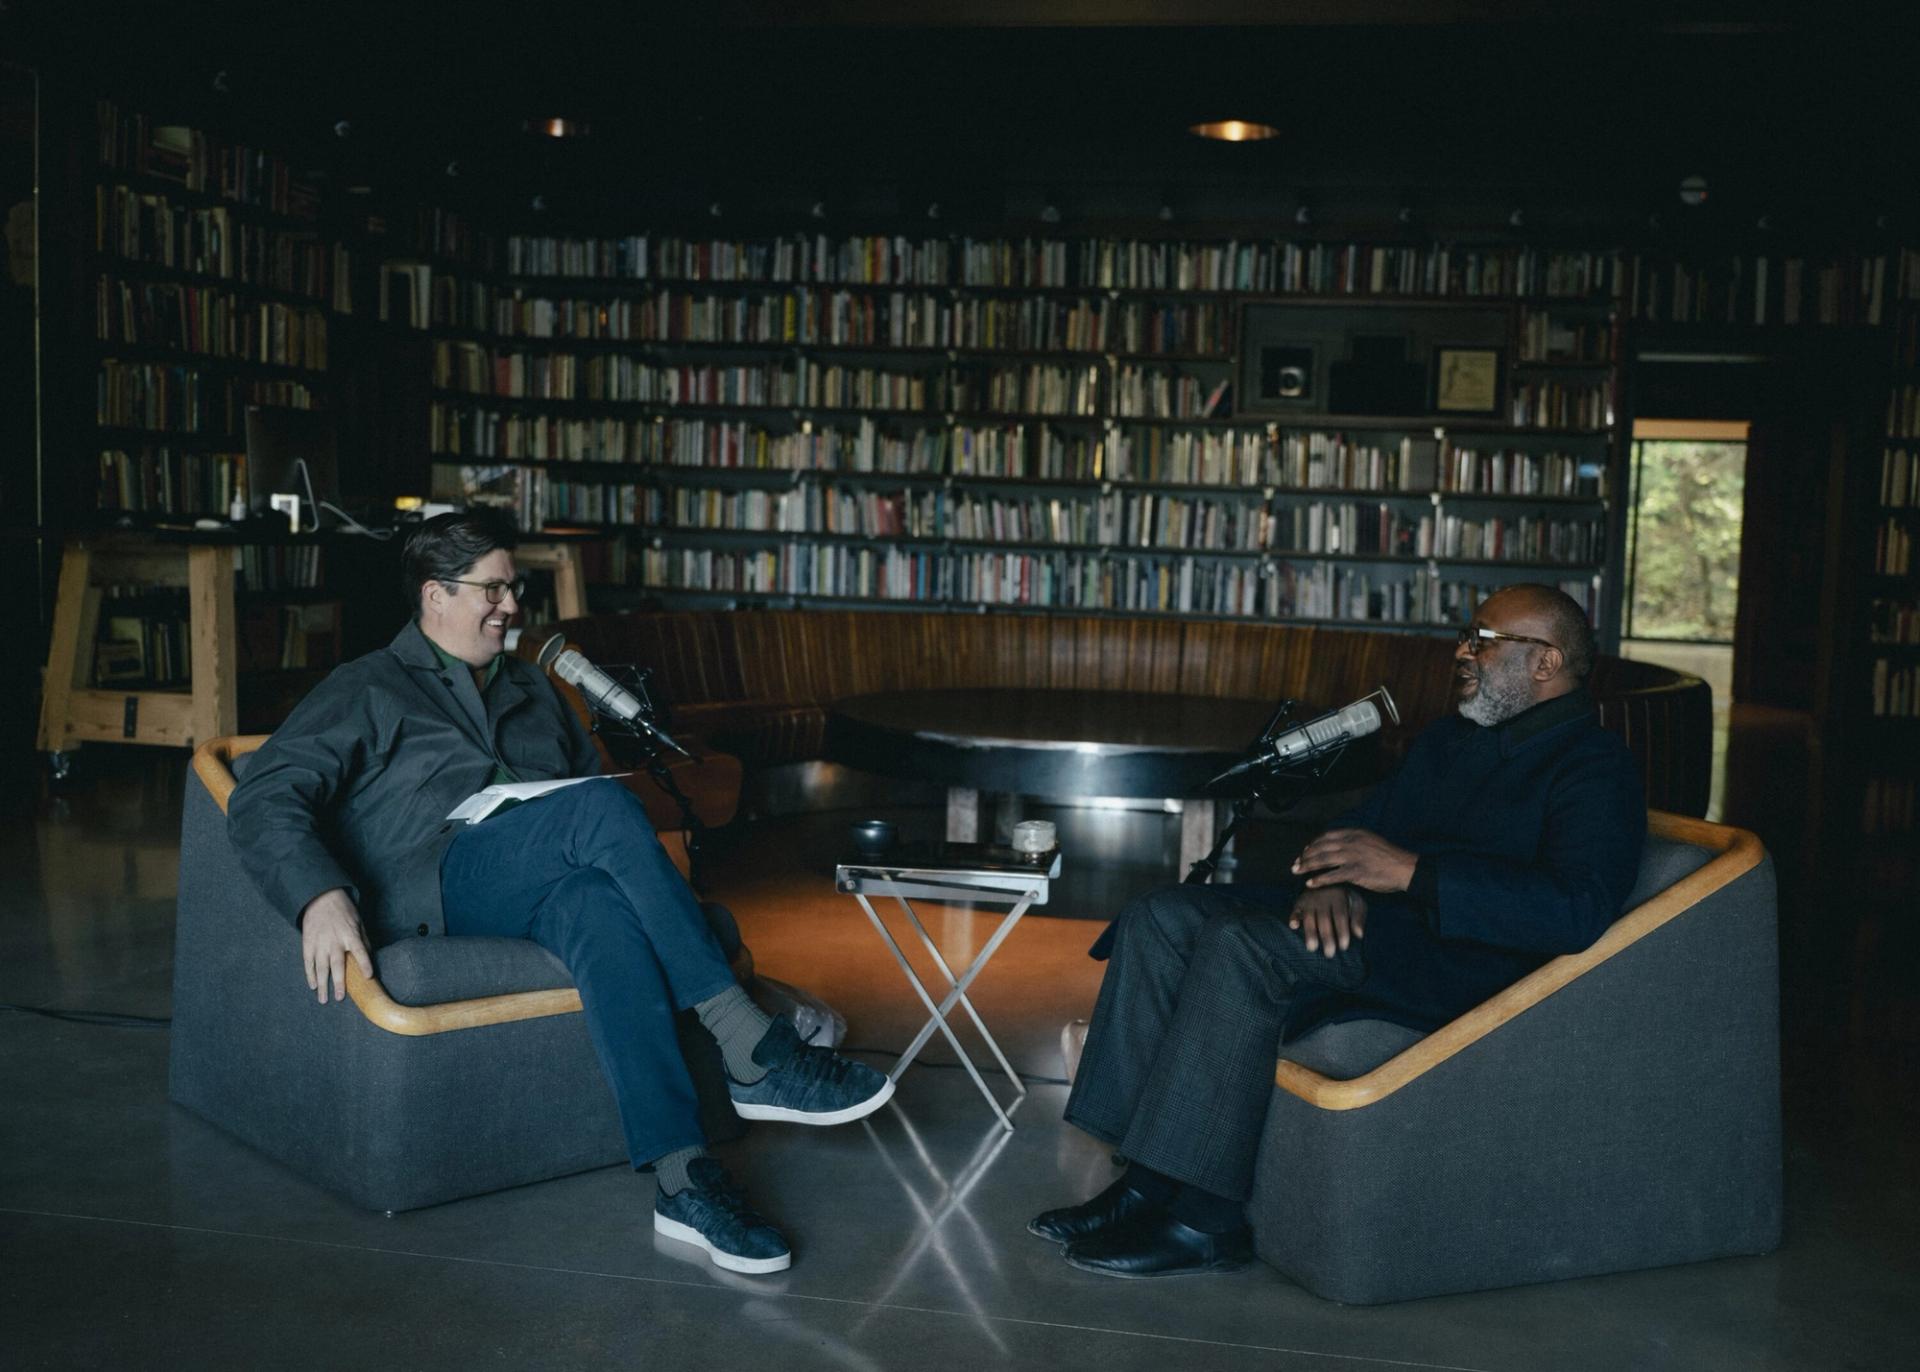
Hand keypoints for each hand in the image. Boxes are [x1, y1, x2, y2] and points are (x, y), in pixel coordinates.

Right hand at [299, 888, 372, 1003]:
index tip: (368, 976)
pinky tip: (313, 985)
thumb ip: (363, 940)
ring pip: (320, 968)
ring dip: (322, 985)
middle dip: (339, 983)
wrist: (321, 897)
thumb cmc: (344, 911)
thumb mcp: (359, 922)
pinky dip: (310, 975)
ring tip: (324, 999)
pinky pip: (308, 962)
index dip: (365, 964)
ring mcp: (319, 943)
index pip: (360, 951)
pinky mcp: (308, 943)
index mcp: (350, 934)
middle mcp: (334, 941)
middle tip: (340, 998)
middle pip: (337, 965)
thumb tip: (369, 957)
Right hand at [1289, 885, 1367, 957]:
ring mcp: (1309, 899)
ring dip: (1309, 932)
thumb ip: (1358, 918)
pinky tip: (1294, 926)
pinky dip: (1293, 917)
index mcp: (1339, 897)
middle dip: (1326, 937)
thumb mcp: (1357, 903)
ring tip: (1312, 948)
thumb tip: (1359, 935)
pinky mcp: (1299, 902)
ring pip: (1309, 917)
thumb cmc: (1346, 899)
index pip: (1340, 916)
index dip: (1342, 932)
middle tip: (1329, 954)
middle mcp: (1323, 897)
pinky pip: (1295, 910)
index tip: (1343, 947)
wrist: (1329, 882)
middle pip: (1324, 919)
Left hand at [1292, 828, 1417, 893]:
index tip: (1305, 852)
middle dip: (1305, 856)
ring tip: (1296, 872)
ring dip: (1307, 866)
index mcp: (1354, 833)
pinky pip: (1332, 876)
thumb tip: (1339, 846)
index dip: (1313, 844)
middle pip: (1321, 847)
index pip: (1326, 836)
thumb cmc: (1388, 857)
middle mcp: (1351, 842)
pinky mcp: (1356, 872)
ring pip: (1323, 860)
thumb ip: (1354, 841)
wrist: (1404, 867)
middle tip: (1294, 864)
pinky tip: (1310, 884)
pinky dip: (1319, 880)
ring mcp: (1353, 857)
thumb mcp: (1370, 841)